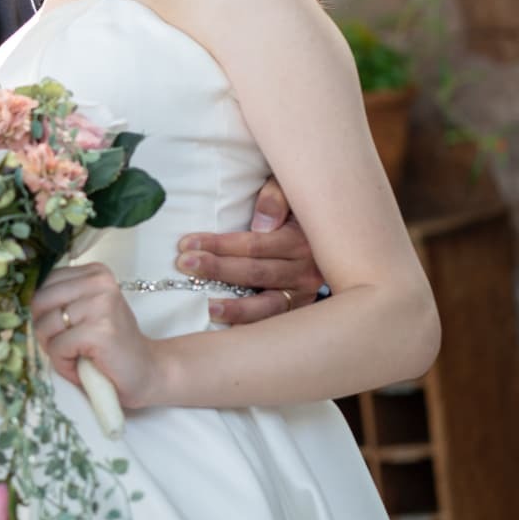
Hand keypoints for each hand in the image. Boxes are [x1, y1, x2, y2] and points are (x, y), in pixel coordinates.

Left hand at [30, 263, 163, 409]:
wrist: (148, 373)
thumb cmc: (110, 344)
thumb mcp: (84, 311)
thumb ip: (59, 298)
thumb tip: (17, 297)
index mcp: (95, 272)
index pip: (44, 283)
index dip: (43, 312)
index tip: (65, 328)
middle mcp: (99, 282)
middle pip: (39, 302)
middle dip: (44, 330)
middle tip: (67, 346)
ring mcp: (100, 305)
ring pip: (45, 326)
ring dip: (55, 350)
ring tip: (78, 356)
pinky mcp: (99, 332)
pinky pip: (57, 347)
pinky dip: (63, 364)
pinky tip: (82, 367)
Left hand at [176, 177, 324, 325]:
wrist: (333, 232)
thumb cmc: (299, 207)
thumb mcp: (291, 190)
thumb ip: (276, 198)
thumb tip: (261, 223)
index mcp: (302, 240)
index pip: (255, 245)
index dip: (220, 245)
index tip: (187, 243)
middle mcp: (306, 269)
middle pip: (256, 273)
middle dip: (217, 269)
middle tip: (184, 265)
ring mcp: (305, 293)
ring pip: (268, 304)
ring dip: (236, 307)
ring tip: (208, 308)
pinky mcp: (300, 308)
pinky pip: (275, 321)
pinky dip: (252, 325)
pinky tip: (228, 328)